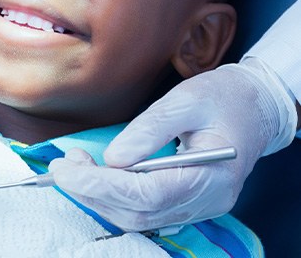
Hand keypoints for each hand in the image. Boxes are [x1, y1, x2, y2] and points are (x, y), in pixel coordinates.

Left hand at [49, 59, 296, 230]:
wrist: (253, 107)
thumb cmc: (223, 98)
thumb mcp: (186, 100)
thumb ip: (150, 129)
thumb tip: (112, 157)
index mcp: (212, 176)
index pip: (146, 195)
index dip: (101, 185)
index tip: (66, 168)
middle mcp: (206, 201)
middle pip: (138, 213)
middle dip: (92, 192)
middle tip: (63, 165)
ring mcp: (197, 206)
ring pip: (137, 218)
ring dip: (98, 196)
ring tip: (73, 166)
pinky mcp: (186, 201)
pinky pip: (144, 211)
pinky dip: (113, 198)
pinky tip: (95, 177)